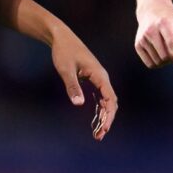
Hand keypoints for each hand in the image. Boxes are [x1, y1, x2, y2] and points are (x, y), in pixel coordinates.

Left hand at [50, 26, 117, 140]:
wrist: (61, 37)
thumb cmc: (64, 52)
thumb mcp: (66, 70)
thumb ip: (72, 86)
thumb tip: (79, 104)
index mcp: (99, 75)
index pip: (110, 98)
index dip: (109, 115)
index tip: (104, 128)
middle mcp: (102, 77)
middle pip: (110, 102)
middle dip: (107, 119)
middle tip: (98, 136)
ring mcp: (97, 79)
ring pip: (106, 101)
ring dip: (103, 116)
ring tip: (97, 133)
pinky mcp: (91, 79)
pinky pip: (99, 97)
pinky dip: (99, 110)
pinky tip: (95, 120)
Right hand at [134, 0, 172, 70]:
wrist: (151, 11)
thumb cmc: (172, 19)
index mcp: (164, 23)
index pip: (172, 43)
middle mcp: (151, 30)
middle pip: (166, 56)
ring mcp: (143, 38)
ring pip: (158, 62)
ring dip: (166, 61)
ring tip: (168, 49)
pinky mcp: (138, 45)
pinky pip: (150, 64)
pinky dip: (158, 63)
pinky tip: (160, 53)